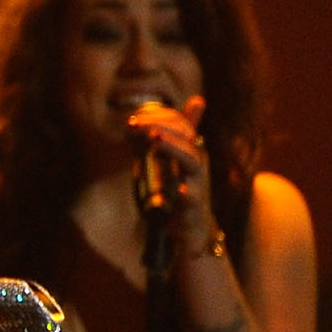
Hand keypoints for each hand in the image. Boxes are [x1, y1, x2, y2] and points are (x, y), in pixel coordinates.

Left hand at [128, 95, 213, 248]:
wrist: (191, 227)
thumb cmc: (181, 190)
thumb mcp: (174, 161)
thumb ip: (171, 136)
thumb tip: (188, 104)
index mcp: (190, 152)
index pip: (181, 126)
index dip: (160, 118)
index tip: (133, 119)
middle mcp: (196, 164)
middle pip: (187, 138)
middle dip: (164, 127)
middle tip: (140, 123)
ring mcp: (197, 184)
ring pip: (192, 162)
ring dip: (174, 148)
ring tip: (155, 139)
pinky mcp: (194, 207)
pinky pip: (193, 199)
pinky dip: (187, 194)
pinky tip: (180, 190)